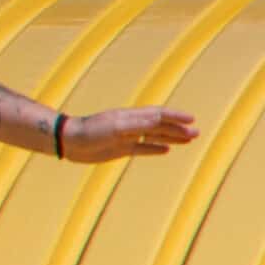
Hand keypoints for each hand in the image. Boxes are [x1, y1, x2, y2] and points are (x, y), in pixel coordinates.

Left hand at [61, 106, 198, 162]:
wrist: (69, 142)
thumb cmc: (91, 131)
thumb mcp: (117, 127)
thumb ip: (139, 124)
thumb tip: (160, 119)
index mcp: (131, 116)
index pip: (159, 114)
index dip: (175, 116)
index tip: (192, 119)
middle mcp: (131, 125)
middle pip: (160, 126)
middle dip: (178, 129)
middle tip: (196, 133)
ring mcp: (126, 137)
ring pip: (154, 137)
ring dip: (171, 137)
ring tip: (188, 140)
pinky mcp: (120, 149)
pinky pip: (142, 148)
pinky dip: (155, 148)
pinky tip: (166, 150)